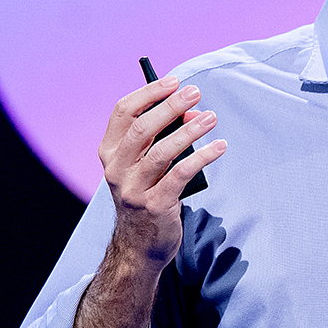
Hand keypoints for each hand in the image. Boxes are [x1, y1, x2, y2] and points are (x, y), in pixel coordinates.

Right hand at [98, 76, 226, 267]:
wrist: (139, 246)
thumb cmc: (145, 195)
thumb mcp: (145, 165)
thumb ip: (163, 138)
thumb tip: (193, 113)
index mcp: (110, 153)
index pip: (123, 113)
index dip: (148, 93)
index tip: (173, 81)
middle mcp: (116, 170)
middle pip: (142, 128)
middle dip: (171, 106)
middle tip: (195, 93)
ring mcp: (133, 189)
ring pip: (161, 151)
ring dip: (189, 130)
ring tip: (211, 118)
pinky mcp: (155, 206)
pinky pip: (181, 174)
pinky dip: (202, 157)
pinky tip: (218, 147)